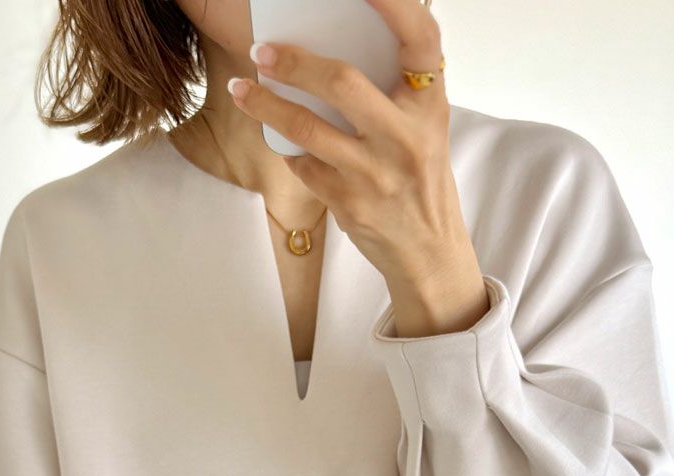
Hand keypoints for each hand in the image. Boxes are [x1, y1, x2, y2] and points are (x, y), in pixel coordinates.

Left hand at [231, 0, 489, 336]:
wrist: (429, 253)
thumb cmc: (419, 177)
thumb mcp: (425, 127)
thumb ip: (396, 88)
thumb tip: (333, 44)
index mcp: (431, 106)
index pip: (420, 38)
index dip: (394, 3)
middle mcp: (407, 137)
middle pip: (342, 83)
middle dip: (294, 62)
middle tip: (261, 51)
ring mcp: (377, 174)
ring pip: (307, 129)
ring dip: (266, 106)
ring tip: (242, 90)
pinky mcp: (351, 204)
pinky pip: (304, 166)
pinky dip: (288, 150)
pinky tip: (280, 140)